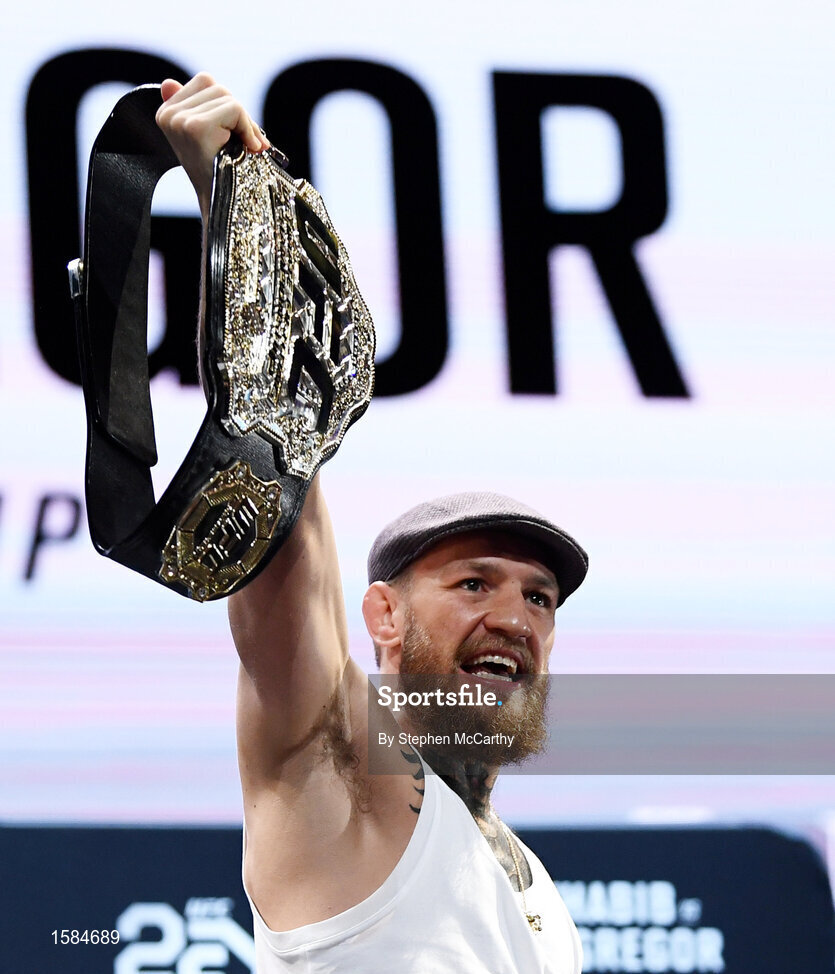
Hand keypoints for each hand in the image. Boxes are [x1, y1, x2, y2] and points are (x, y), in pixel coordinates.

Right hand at [155, 72, 268, 217]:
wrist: (222, 204)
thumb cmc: (221, 172)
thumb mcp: (208, 134)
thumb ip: (197, 107)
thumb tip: (169, 83)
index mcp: (166, 112)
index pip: (206, 83)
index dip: (228, 106)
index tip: (234, 135)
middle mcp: (168, 114)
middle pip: (218, 88)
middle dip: (239, 115)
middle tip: (246, 143)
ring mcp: (179, 120)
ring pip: (228, 97)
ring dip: (245, 123)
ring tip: (243, 148)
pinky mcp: (195, 127)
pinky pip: (234, 109)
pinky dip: (248, 128)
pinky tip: (247, 149)